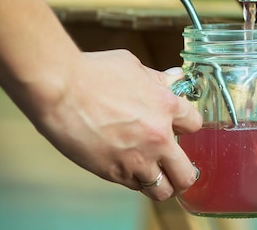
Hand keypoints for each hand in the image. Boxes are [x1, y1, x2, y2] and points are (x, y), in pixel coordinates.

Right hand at [34, 50, 201, 200]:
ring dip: (162, 183)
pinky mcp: (113, 172)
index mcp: (167, 106)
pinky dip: (136, 181)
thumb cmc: (94, 72)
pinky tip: (129, 168)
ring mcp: (136, 159)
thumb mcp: (134, 66)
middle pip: (187, 173)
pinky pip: (134, 186)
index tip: (179, 127)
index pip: (196, 125)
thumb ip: (158, 79)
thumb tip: (174, 78)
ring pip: (163, 190)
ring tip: (156, 176)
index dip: (187, 126)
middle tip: (176, 167)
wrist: (60, 90)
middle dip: (184, 171)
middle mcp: (158, 137)